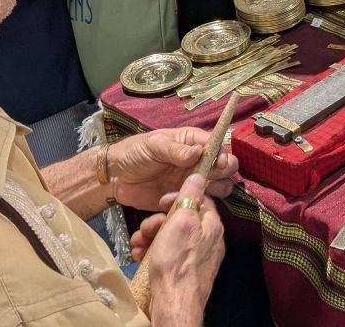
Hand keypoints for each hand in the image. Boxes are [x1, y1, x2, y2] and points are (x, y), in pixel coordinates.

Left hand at [108, 127, 237, 210]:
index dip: (221, 154)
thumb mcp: (153, 145)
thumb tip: (198, 152)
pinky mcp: (187, 198)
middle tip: (206, 178)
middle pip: (227, 166)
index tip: (216, 163)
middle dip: (221, 172)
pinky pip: (204, 202)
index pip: (217, 145)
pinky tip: (177, 201)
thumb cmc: (135, 153)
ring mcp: (194, 180)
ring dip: (214, 189)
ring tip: (192, 190)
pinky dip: (196, 203)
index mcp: (192, 142)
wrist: (117, 177)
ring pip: (222, 185)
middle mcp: (199, 161)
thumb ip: (175, 149)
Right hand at [147, 174, 224, 324]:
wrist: (174, 303)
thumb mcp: (181, 220)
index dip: (178, 197)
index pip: (198, 199)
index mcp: (212, 225)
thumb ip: (190, 196)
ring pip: (172, 238)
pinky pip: (169, 255)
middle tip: (145, 229)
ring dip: (151, 237)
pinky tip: (140, 256)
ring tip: (138, 244)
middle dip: (158, 221)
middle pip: (182, 220)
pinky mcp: (186, 272)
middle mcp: (209, 240)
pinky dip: (154, 253)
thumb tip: (199, 175)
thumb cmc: (177, 261)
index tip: (161, 201)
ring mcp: (198, 257)